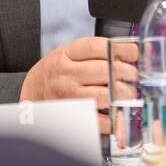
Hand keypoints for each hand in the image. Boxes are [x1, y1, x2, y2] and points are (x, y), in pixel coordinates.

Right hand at [20, 36, 137, 134]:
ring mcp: (69, 96)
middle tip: (135, 76)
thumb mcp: (67, 55)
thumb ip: (91, 53)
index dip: (120, 48)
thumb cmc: (54, 73)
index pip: (96, 47)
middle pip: (105, 70)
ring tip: (129, 93)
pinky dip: (113, 118)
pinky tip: (118, 113)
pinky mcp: (73, 116)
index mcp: (65, 55)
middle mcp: (66, 75)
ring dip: (124, 94)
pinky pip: (99, 119)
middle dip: (127, 73)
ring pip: (105, 94)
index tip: (134, 52)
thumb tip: (125, 55)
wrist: (31, 93)